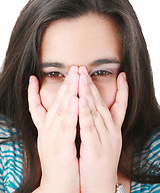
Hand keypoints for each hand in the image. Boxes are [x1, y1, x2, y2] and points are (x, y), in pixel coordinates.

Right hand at [28, 66, 79, 192]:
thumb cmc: (60, 162)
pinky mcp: (61, 146)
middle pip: (57, 102)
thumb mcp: (56, 140)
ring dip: (68, 92)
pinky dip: (70, 112)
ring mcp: (53, 137)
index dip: (55, 88)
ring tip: (75, 77)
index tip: (58, 74)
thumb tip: (66, 111)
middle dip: (66, 84)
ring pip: (61, 110)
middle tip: (74, 68)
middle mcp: (49, 129)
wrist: (57, 186)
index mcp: (48, 127)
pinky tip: (75, 100)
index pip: (50, 103)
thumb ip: (60, 125)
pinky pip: (66, 126)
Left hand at [78, 66, 127, 192]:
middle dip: (92, 85)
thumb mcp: (104, 140)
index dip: (122, 90)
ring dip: (88, 94)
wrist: (99, 187)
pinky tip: (80, 100)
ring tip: (82, 78)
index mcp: (113, 129)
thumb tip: (95, 111)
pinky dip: (85, 112)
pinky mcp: (95, 147)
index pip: (120, 105)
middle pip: (101, 104)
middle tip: (84, 69)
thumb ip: (100, 124)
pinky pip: (89, 127)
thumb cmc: (98, 162)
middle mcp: (111, 131)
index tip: (122, 75)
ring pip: (96, 112)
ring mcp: (105, 138)